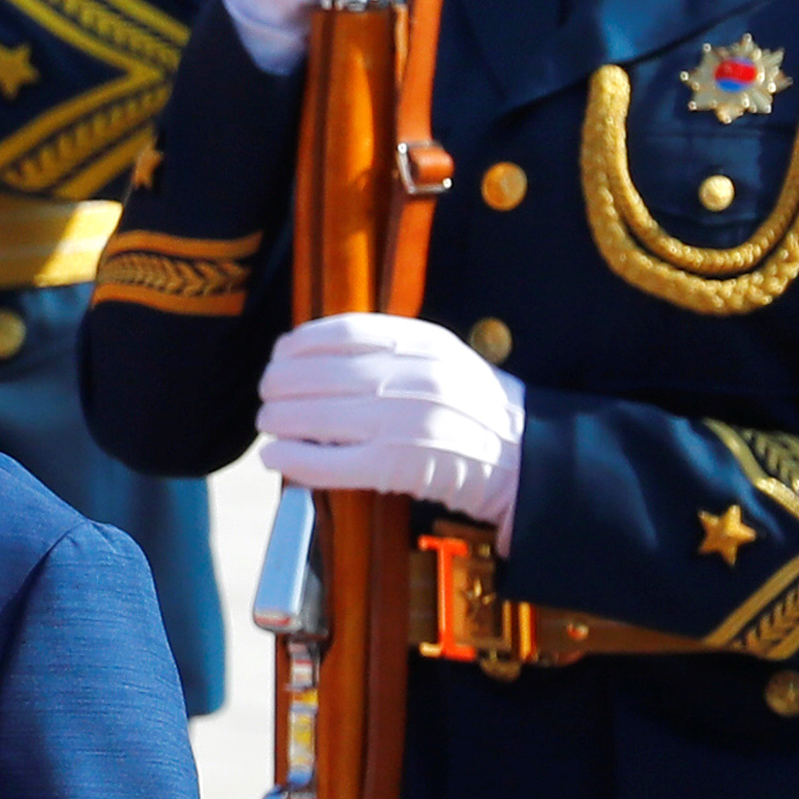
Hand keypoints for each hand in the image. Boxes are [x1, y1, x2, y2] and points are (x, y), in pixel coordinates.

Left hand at [257, 311, 522, 536]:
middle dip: (278, 386)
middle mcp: (410, 376)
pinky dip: (294, 459)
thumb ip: (390, 351)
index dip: (297, 345)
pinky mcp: (399, 466)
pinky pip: (329, 461)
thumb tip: (313, 357)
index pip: (339, 332)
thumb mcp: (443, 360)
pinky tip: (276, 458)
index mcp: (421, 343)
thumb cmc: (477, 410)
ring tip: (269, 426)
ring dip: (278, 421)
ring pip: (314, 415)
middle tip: (267, 397)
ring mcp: (403, 422)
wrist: (530, 459)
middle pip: (316, 374)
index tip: (280, 355)